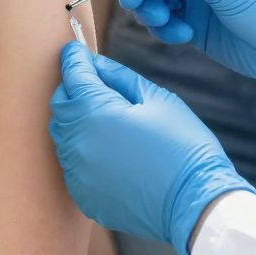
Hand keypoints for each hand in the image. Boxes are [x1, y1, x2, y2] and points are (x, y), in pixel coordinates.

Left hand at [49, 45, 254, 254]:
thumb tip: (95, 63)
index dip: (74, 58)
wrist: (195, 204)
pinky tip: (108, 151)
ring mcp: (77, 174)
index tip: (75, 50)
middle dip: (72, 88)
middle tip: (92, 82)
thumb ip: (119, 77)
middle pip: (60, 105)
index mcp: (95, 113)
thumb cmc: (183, 145)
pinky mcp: (83, 196)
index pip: (72, 75)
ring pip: (62, 136)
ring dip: (76, 121)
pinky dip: (83, 152)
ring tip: (103, 118)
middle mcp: (77, 143)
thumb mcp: (157, 99)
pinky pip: (72, 165)